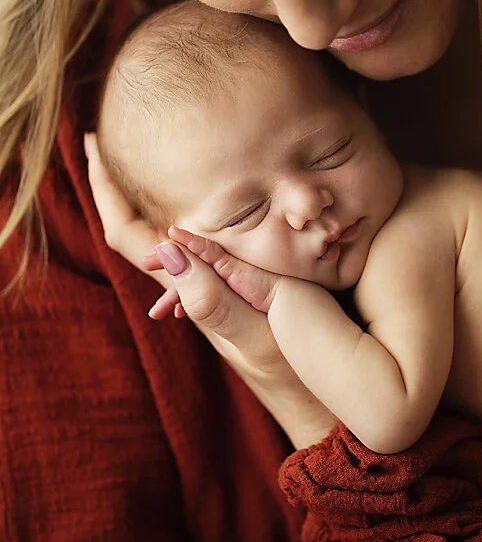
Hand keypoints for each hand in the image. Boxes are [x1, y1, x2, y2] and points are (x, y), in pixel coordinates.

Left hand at [84, 134, 336, 447]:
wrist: (328, 405)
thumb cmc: (295, 373)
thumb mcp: (257, 338)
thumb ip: (214, 298)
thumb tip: (167, 248)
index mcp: (190, 290)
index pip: (130, 236)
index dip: (107, 192)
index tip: (94, 145)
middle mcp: (197, 284)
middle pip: (141, 228)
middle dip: (123, 183)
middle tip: (111, 136)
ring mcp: (220, 284)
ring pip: (171, 231)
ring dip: (153, 193)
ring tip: (148, 153)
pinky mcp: (246, 284)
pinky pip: (207, 236)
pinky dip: (196, 206)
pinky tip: (211, 190)